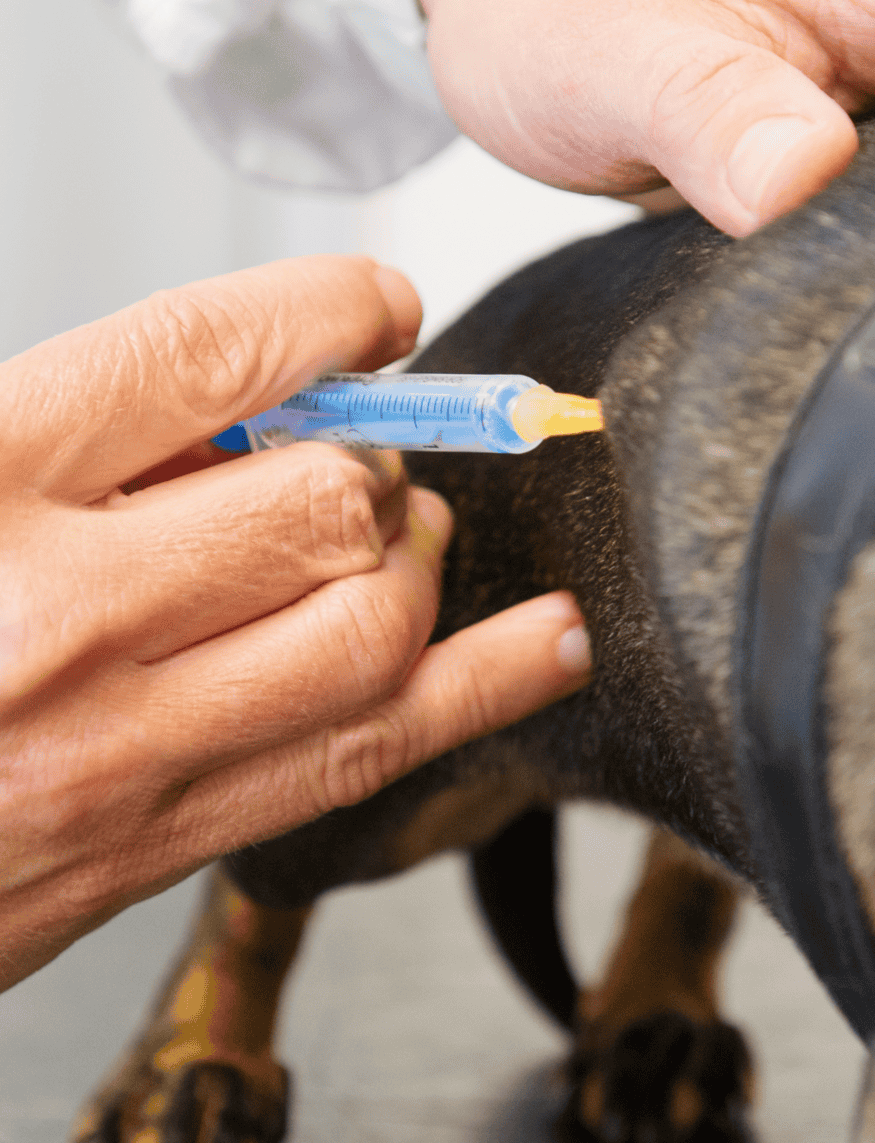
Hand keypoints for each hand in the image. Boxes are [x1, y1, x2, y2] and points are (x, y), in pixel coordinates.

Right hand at [0, 256, 590, 991]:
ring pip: (372, 629)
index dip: (330, 309)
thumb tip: (233, 402)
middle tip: (358, 450)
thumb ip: (68, 425)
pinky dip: (482, 691)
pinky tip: (549, 644)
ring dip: (417, 562)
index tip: (374, 304)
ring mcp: (118, 743)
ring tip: (400, 537)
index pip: (210, 351)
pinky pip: (362, 758)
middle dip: (373, 458)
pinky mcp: (156, 838)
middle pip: (324, 498)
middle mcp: (57, 611)